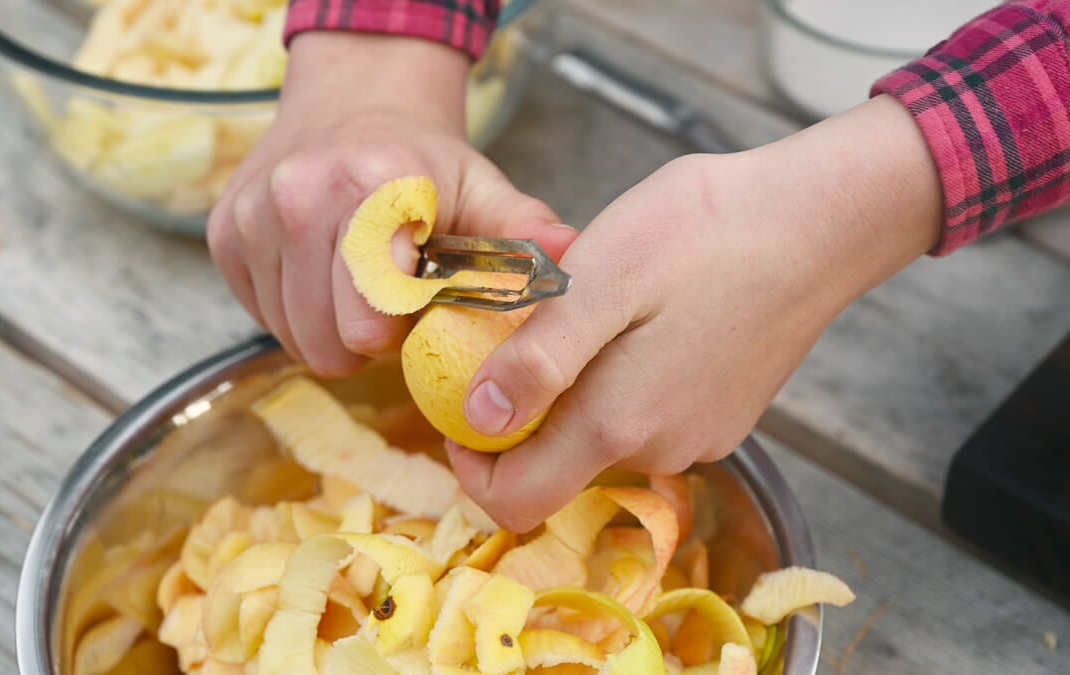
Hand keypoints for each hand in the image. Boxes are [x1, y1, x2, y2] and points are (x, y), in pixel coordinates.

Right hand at [208, 32, 576, 376]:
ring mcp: (253, 216)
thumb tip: (569, 255)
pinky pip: (261, 316)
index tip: (416, 302)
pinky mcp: (225, 234)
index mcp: (369, 189)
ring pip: (290, 337)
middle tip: (389, 302)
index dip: (400, 332)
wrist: (355, 101)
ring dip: (329, 329)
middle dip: (365, 341)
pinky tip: (322, 275)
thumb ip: (521, 230)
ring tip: (358, 286)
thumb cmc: (423, 159)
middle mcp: (298, 197)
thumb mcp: (482, 187)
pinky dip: (294, 310)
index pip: (368, 323)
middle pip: (326, 344)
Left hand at [447, 95, 943, 531]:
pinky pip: (649, 416)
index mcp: (617, 424)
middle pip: (558, 467)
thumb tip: (478, 425)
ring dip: (578, 389)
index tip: (461, 406)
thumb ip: (537, 361)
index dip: (471, 467)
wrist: (821, 220)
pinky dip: (624, 380)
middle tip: (526, 332)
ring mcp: (699, 436)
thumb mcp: (598, 280)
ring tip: (592, 311)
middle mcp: (659, 449)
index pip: (516, 502)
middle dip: (525, 412)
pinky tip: (643, 317)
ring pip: (604, 437)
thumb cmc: (705, 233)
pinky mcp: (726, 415)